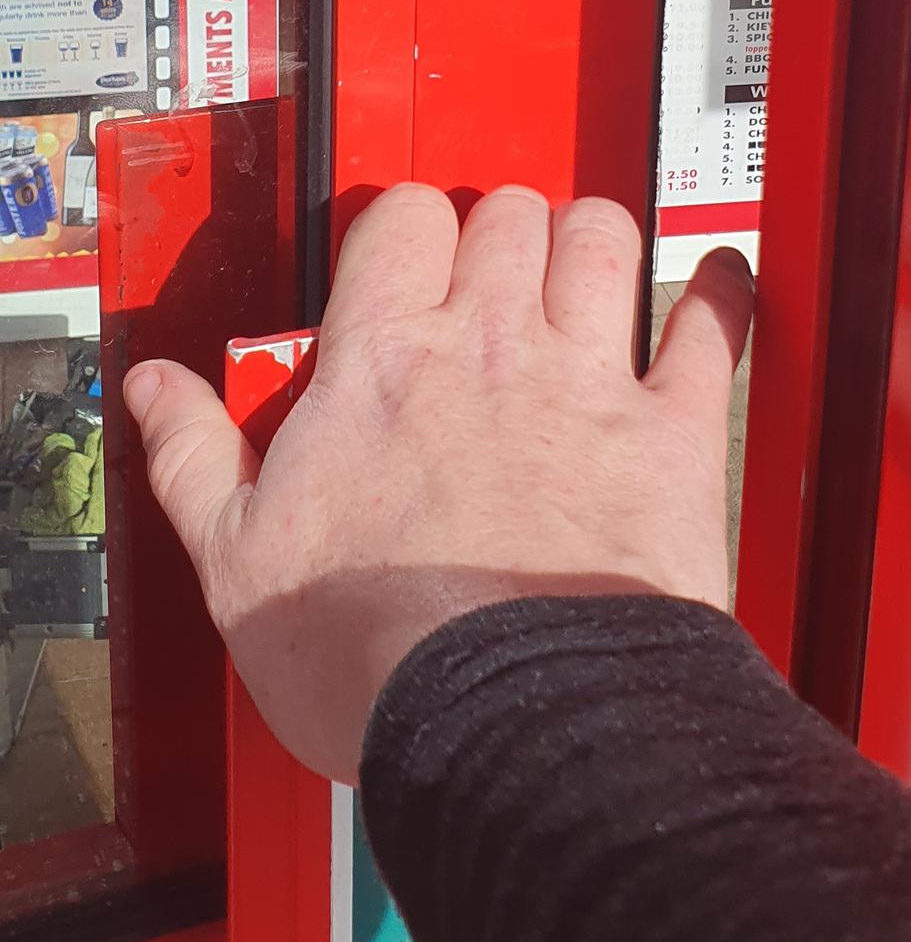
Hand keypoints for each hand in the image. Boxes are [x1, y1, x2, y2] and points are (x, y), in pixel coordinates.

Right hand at [124, 183, 753, 784]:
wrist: (507, 727)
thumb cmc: (377, 658)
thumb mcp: (236, 563)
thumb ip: (197, 456)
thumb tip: (157, 390)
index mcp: (381, 366)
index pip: (399, 221)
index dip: (405, 228)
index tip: (403, 257)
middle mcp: (487, 348)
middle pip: (505, 214)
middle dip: (499, 228)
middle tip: (493, 269)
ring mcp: (586, 382)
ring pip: (601, 238)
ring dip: (592, 238)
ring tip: (584, 262)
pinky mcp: (671, 436)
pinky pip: (711, 327)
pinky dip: (722, 292)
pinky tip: (720, 282)